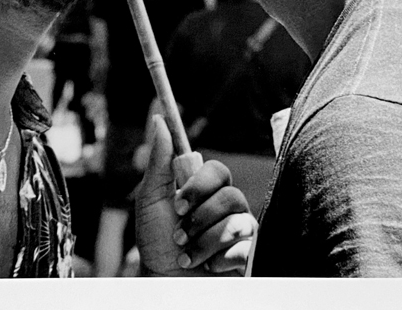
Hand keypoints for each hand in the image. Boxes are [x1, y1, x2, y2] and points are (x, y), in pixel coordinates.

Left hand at [134, 114, 255, 275]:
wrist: (164, 281)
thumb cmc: (156, 242)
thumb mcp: (151, 200)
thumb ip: (159, 162)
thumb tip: (159, 121)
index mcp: (207, 190)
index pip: (218, 170)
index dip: (200, 186)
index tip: (178, 205)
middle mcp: (228, 207)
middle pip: (230, 195)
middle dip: (200, 219)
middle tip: (180, 235)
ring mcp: (242, 231)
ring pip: (236, 223)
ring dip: (203, 243)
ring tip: (188, 254)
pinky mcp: (250, 255)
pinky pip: (244, 248)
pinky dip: (218, 261)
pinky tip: (209, 267)